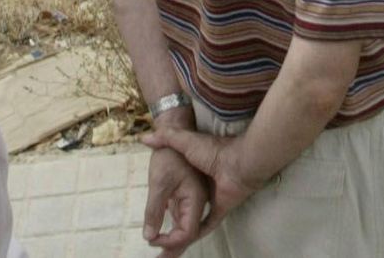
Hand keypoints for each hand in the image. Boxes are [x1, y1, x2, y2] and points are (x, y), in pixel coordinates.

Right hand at [142, 127, 258, 235]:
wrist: (238, 158)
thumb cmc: (213, 149)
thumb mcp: (185, 141)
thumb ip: (166, 137)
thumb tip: (145, 138)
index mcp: (190, 176)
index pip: (172, 197)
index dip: (162, 207)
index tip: (153, 214)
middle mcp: (200, 189)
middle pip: (181, 214)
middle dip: (170, 229)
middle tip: (156, 244)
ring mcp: (211, 199)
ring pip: (193, 222)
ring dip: (180, 235)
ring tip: (166, 249)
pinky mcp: (221, 207)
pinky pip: (208, 224)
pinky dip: (197, 231)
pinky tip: (183, 240)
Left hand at [142, 144, 209, 255]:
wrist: (175, 130)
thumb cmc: (168, 156)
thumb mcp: (158, 182)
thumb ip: (154, 210)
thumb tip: (149, 236)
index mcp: (196, 198)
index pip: (187, 231)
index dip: (170, 241)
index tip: (152, 240)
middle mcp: (199, 201)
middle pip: (190, 233)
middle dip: (174, 248)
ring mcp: (195, 198)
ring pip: (187, 226)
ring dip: (173, 241)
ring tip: (160, 254)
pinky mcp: (188, 195)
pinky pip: (182, 217)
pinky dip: (173, 229)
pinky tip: (162, 235)